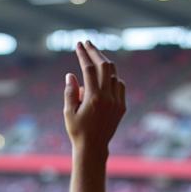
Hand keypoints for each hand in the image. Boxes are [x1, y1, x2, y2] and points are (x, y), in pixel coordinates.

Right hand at [63, 41, 125, 155]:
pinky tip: (104, 76)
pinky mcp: (122, 106)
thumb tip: (71, 74)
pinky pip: (119, 85)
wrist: (93, 148)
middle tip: (87, 43)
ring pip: (113, 74)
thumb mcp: (68, 112)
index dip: (83, 54)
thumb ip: (70, 92)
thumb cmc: (77, 131)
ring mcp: (117, 101)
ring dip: (104, 63)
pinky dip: (112, 77)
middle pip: (104, 66)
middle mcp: (108, 97)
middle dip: (95, 52)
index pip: (89, 69)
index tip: (78, 45)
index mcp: (93, 98)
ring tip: (94, 57)